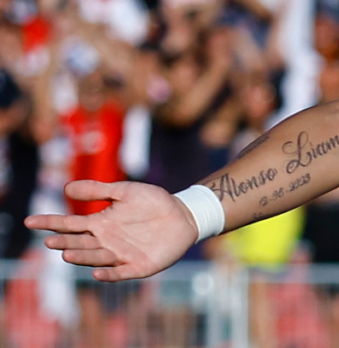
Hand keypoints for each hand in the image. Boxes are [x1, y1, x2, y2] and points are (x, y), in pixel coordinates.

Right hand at [25, 181, 197, 281]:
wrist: (183, 214)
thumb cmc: (153, 202)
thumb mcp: (125, 191)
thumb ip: (98, 190)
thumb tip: (67, 188)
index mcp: (101, 224)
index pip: (71, 224)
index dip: (51, 223)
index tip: (31, 221)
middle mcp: (107, 241)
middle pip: (80, 243)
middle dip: (65, 243)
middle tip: (49, 241)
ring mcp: (122, 255)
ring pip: (96, 258)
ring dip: (82, 257)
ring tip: (66, 253)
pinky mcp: (139, 266)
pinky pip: (121, 273)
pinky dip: (109, 274)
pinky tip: (97, 273)